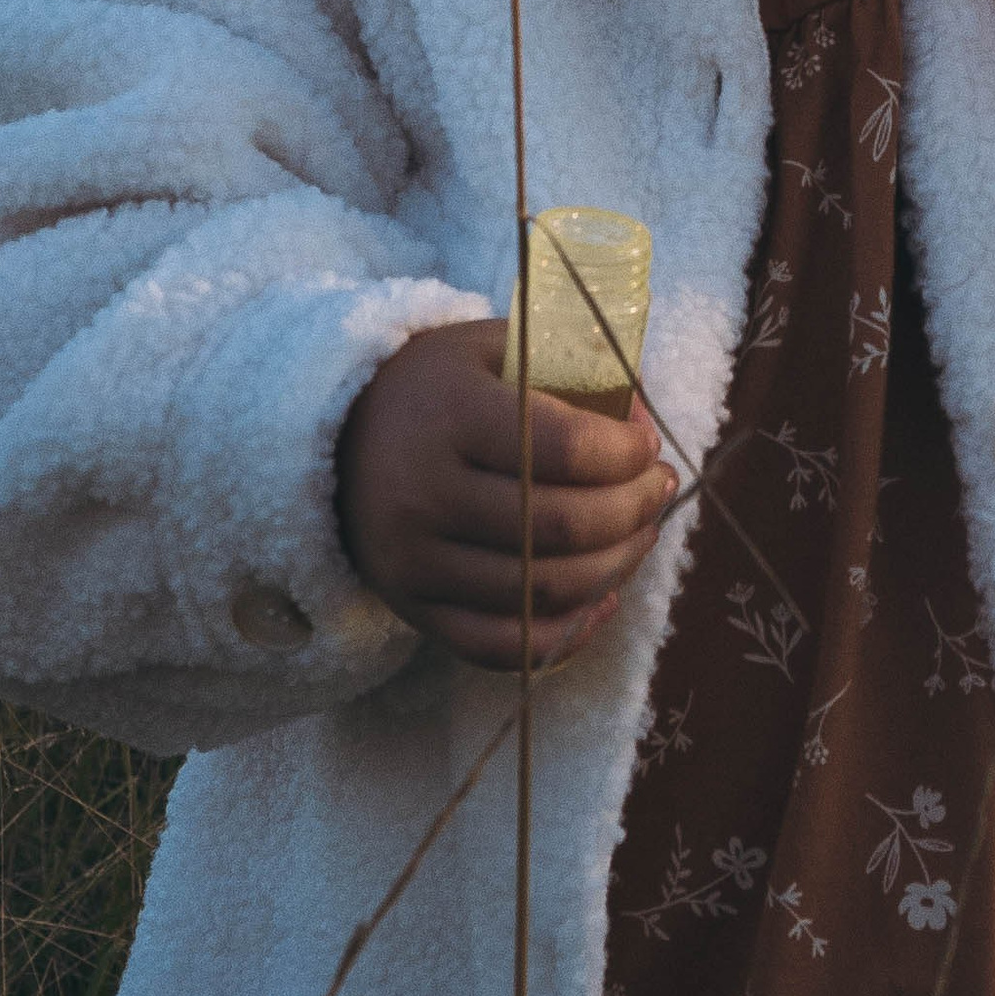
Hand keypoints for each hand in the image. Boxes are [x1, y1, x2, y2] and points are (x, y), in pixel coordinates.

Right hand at [336, 318, 677, 669]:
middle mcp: (426, 493)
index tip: (646, 443)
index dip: (626, 453)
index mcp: (450, 415)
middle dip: (635, 509)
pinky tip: (603, 597)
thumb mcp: (491, 348)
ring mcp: (416, 561)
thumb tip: (642, 415)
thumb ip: (568, 367)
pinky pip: (503, 647)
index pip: (564, 447)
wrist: (335, 439)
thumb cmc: (437, 388)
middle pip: (562, 525)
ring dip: (617, 565)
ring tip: (640, 531)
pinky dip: (566, 634)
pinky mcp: (414, 610)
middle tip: (659, 488)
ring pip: (544, 590)